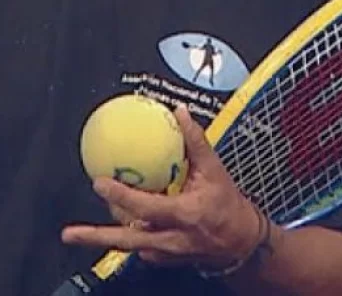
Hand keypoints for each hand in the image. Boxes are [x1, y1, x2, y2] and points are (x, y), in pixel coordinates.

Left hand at [62, 105, 266, 269]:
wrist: (240, 241)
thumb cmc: (228, 205)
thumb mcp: (214, 170)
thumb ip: (195, 142)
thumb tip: (180, 114)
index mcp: (185, 213)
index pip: (147, 205)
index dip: (121, 195)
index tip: (100, 183)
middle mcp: (172, 237)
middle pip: (127, 239)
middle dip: (95, 237)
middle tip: (70, 232)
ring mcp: (166, 251)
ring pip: (130, 243)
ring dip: (108, 234)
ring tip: (81, 232)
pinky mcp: (164, 258)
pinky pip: (141, 245)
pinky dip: (131, 233)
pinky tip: (124, 224)